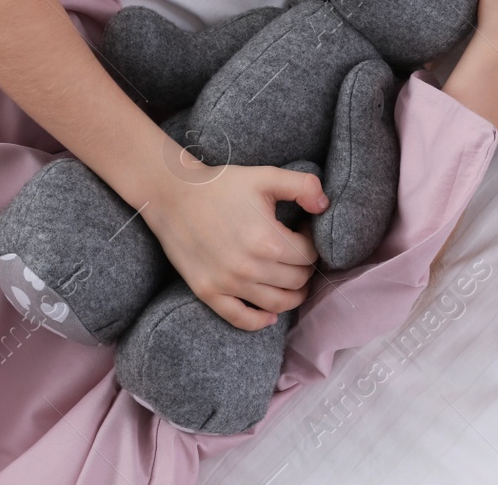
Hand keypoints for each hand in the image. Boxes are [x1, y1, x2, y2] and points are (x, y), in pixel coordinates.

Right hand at [141, 159, 327, 330]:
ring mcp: (228, 284)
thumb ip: (303, 185)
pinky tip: (270, 314)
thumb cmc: (221, 184)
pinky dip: (260, 321)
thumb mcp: (266, 176)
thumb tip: (325, 206)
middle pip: (297, 281)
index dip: (312, 242)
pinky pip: (242, 320)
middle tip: (297, 252)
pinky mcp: (208, 293)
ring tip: (291, 278)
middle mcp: (250, 268)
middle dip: (304, 267)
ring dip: (292, 295)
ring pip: (277, 304)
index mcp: (268, 240)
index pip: (309, 255)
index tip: (302, 231)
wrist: (172, 195)